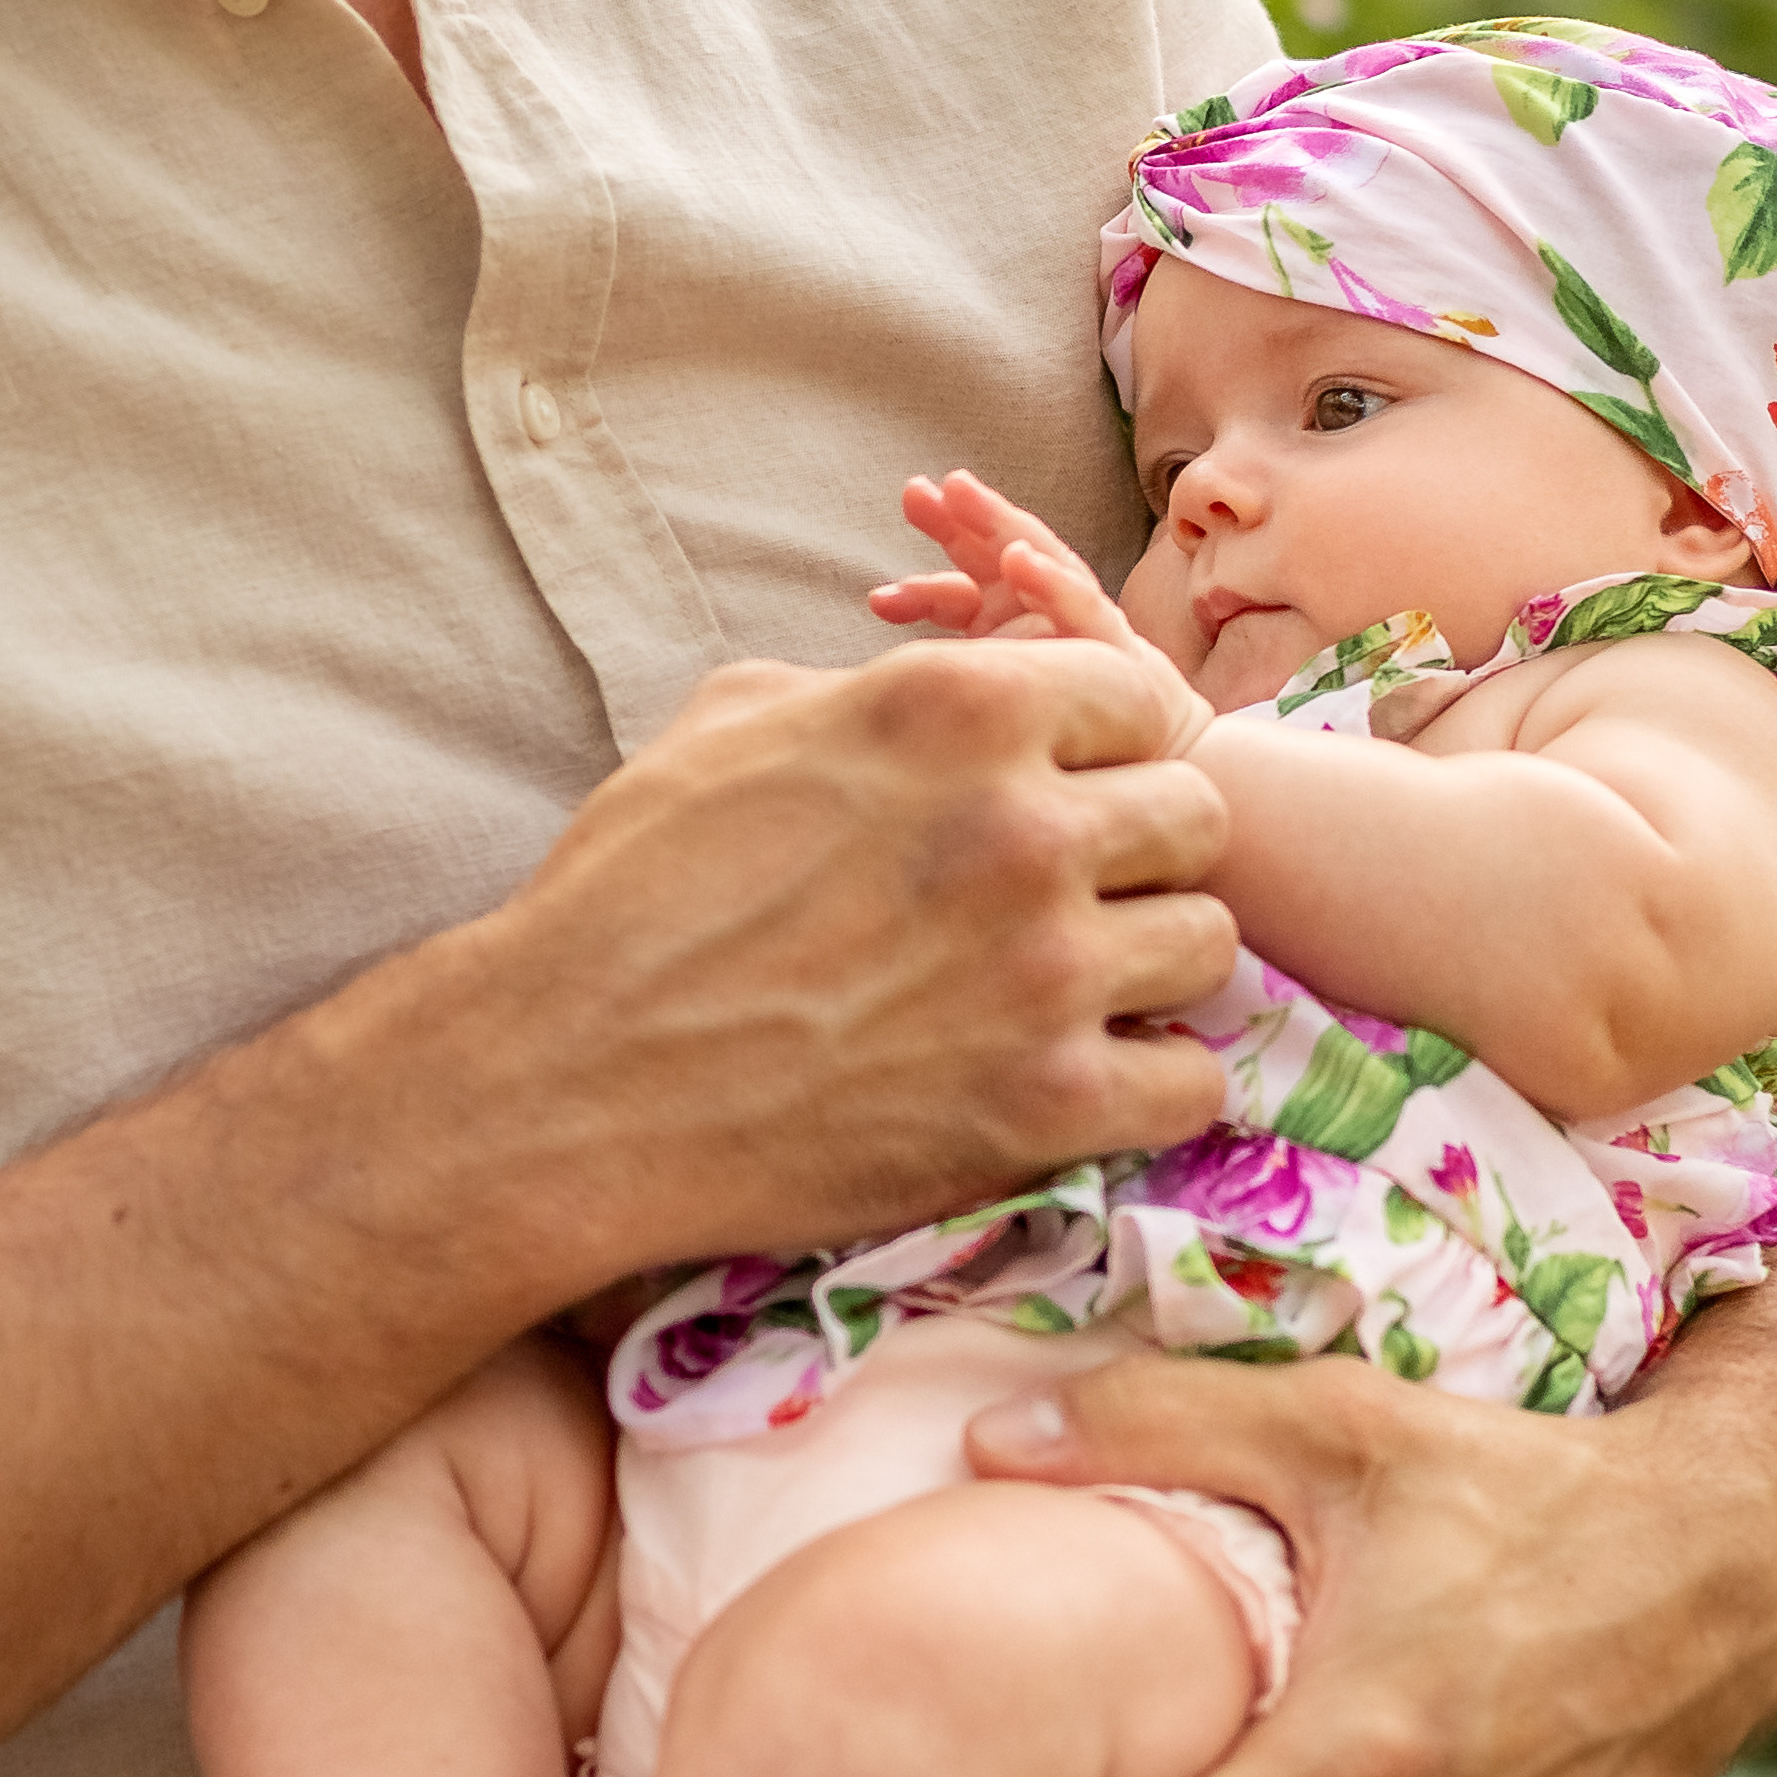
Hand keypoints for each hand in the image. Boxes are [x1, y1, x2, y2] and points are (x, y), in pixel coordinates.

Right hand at [0, 633, 1238, 1776]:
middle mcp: (1023, 823)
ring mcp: (1045, 968)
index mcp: (957, 706)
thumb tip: (951, 672)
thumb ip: (875, 687)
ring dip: (1155, 973)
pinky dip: (1152, 1089)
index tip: (1076, 798)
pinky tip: (1085, 1085)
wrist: (565, 1084)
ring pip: (1211, 947)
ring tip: (1083, 999)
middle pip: (1198, 817)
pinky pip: (1194, 1082)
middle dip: (1148, 856)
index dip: (1111, 752)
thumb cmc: (627, 896)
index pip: (1139, 697)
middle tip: (1086, 904)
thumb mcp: (735, 721)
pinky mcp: (1046, 1104)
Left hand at [871, 470, 1212, 758]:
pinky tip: (1022, 564)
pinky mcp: (1123, 649)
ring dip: (1001, 530)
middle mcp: (1043, 615)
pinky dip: (1052, 585)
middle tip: (915, 494)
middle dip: (956, 521)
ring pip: (1040, 566)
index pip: (958, 595)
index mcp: (1008, 628)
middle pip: (994, 556)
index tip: (877, 602)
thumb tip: (862, 694)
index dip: (919, 592)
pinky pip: (1086, 612)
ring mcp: (1083, 626)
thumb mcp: (1000, 709)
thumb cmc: (1071, 738)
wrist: (1156, 766)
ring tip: (965, 498)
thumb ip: (947, 683)